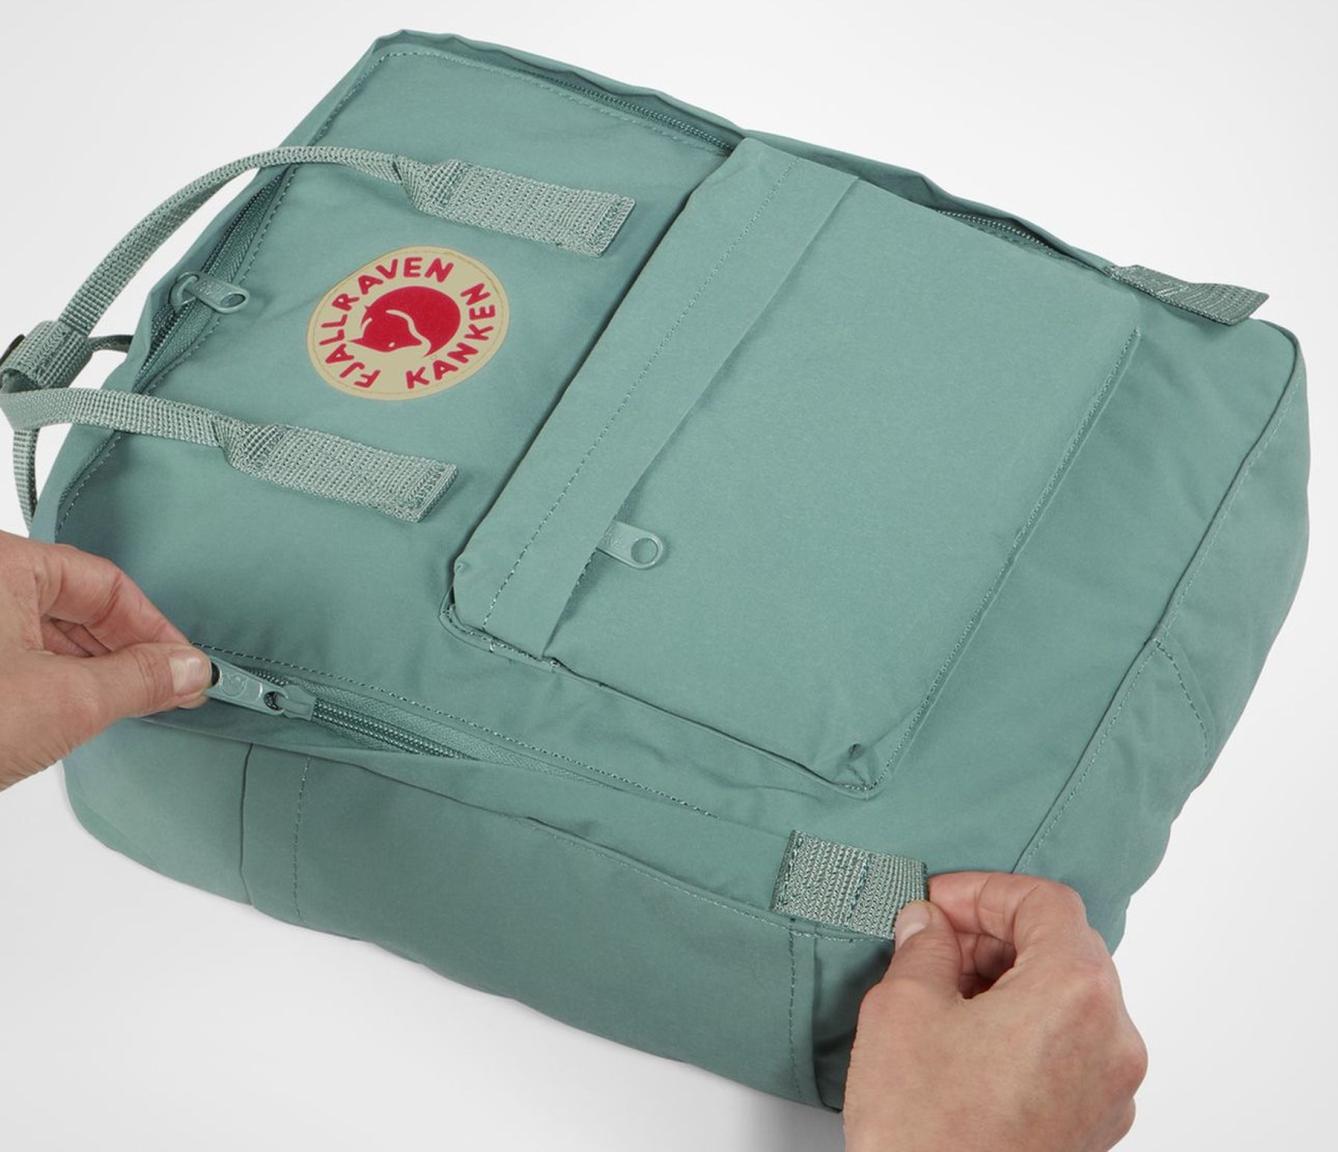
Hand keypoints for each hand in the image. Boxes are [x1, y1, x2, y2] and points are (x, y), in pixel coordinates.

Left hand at [0, 531, 212, 789]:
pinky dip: (51, 679)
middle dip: (124, 650)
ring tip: (125, 705)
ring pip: (41, 630)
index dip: (154, 628)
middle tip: (167, 690)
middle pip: (73, 603)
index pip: (104, 583)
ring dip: (90, 668)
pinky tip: (74, 709)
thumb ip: (140, 680)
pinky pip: (13, 653)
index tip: (184, 666)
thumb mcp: (65, 703)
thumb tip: (187, 670)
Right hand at [844, 873, 1146, 1151]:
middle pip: (1064, 947)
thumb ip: (922, 949)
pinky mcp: (1091, 1124)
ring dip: (1008, 978)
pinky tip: (964, 1036)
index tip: (938, 904)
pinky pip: (1068, 1045)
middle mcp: (1112, 1038)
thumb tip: (928, 927)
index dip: (984, 891)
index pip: (1046, 902)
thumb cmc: (928, 1131)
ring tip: (940, 990)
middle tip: (932, 941)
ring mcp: (1109, 1088)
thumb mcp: (902, 1010)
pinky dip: (1023, 1023)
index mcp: (1076, 993)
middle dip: (993, 934)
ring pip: (1068, 997)